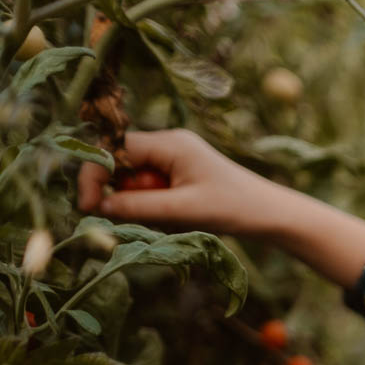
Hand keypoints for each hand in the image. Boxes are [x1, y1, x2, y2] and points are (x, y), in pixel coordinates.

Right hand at [76, 129, 364, 286]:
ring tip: (167, 220)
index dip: (95, 176)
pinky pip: (151, 189)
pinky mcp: (182, 175)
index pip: (112, 149)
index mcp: (169, 143)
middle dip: (118, 193)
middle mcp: (169, 144)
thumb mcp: (184, 210)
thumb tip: (98, 207)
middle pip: (120, 164)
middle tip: (125, 221)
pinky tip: (176, 219)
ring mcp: (176, 159)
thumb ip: (139, 207)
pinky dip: (154, 207)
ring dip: (139, 204)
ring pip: (134, 180)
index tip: (89, 207)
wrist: (274, 215)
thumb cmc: (236, 208)